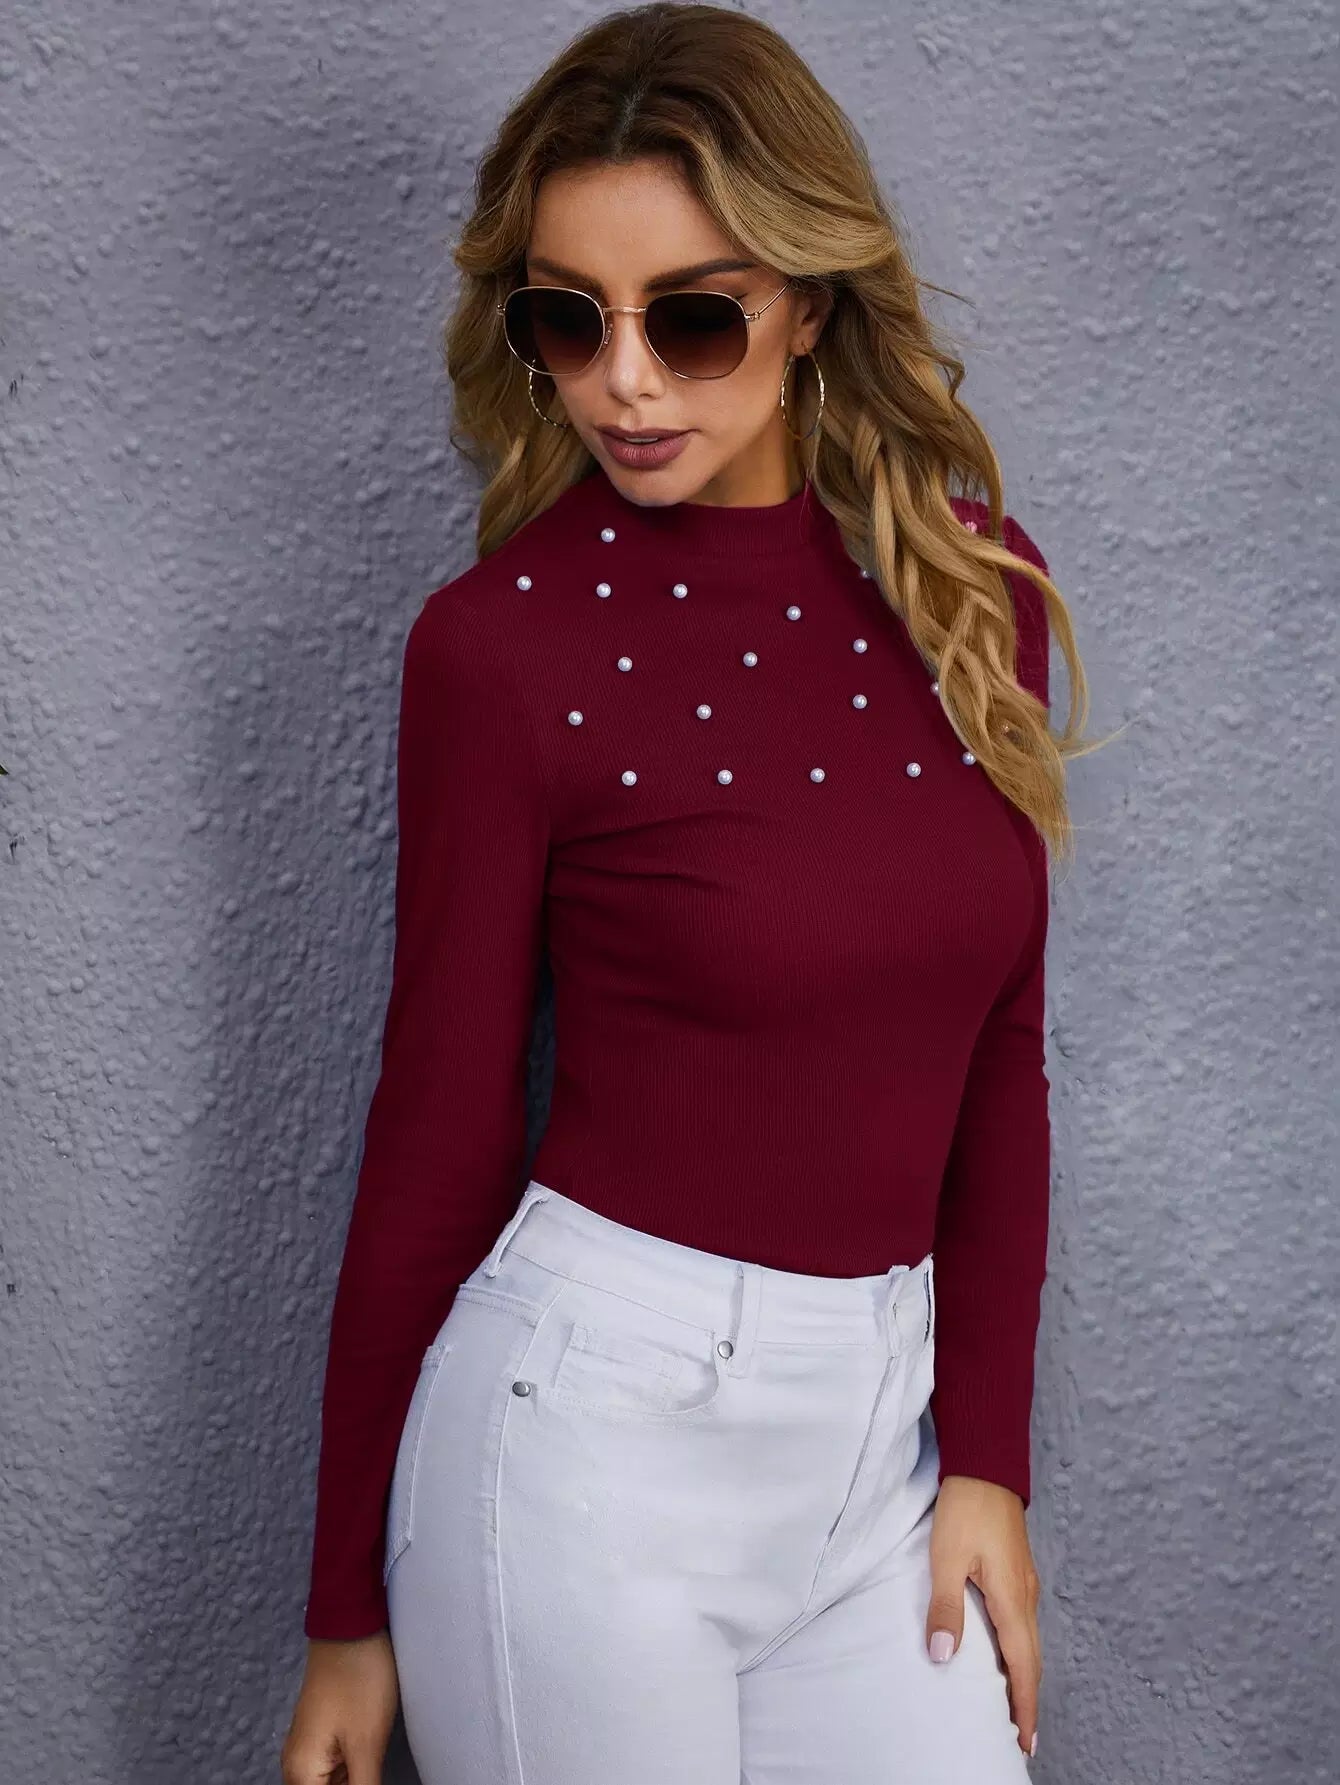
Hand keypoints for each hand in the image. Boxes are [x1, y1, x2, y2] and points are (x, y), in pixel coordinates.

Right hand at [279, 1630, 399, 1784]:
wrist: (352, 1627)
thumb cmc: (358, 1680)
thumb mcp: (367, 1745)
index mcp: (300, 1774)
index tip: (370, 1778)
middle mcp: (297, 1766)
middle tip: (373, 1764)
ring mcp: (310, 1748)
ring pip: (334, 1784)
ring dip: (355, 1779)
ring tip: (372, 1753)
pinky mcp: (324, 1734)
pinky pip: (337, 1769)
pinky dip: (354, 1770)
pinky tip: (372, 1756)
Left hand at [925, 1474, 1041, 1760]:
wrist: (987, 1466)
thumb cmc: (965, 1508)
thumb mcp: (946, 1557)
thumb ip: (945, 1607)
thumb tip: (943, 1656)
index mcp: (1012, 1599)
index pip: (1024, 1666)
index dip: (1024, 1706)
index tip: (1024, 1741)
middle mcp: (1026, 1596)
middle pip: (1032, 1660)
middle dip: (1027, 1700)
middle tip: (1020, 1737)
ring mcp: (1025, 1583)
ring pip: (1029, 1641)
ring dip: (1024, 1676)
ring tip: (1012, 1706)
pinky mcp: (1017, 1572)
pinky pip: (1023, 1623)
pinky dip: (1019, 1650)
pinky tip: (1005, 1655)